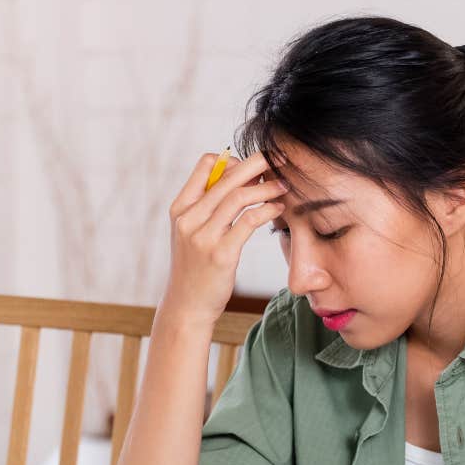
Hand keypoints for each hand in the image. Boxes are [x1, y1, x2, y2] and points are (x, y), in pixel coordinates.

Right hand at [158, 152, 286, 327]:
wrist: (187, 306)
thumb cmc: (194, 267)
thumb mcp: (190, 233)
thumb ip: (207, 207)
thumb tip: (238, 178)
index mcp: (180, 208)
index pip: (205, 164)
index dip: (232, 160)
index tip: (252, 168)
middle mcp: (189, 218)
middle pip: (227, 177)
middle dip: (258, 163)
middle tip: (279, 158)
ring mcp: (203, 236)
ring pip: (239, 196)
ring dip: (266, 187)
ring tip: (283, 186)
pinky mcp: (221, 254)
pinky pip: (249, 221)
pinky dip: (267, 210)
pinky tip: (278, 209)